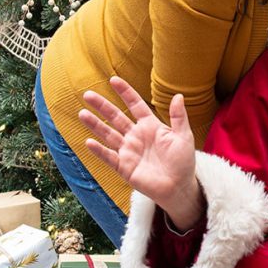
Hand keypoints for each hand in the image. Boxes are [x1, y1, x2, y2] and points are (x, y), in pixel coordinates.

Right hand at [80, 76, 203, 229]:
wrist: (179, 187)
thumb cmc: (183, 161)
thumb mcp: (184, 136)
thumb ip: (179, 117)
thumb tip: (178, 96)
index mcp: (150, 126)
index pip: (135, 105)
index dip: (125, 92)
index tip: (113, 80)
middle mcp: (136, 136)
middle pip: (116, 117)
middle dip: (102, 106)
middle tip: (87, 94)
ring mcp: (129, 151)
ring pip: (108, 134)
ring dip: (95, 124)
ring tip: (82, 113)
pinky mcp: (124, 167)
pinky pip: (109, 157)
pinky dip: (99, 150)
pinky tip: (89, 142)